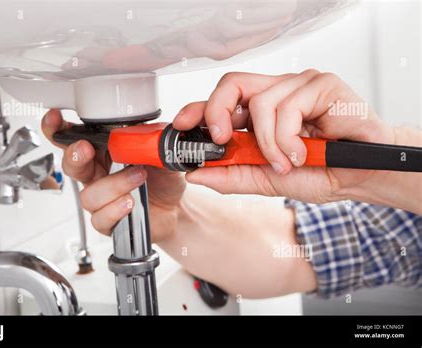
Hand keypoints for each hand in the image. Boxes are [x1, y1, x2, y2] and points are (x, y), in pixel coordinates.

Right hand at [41, 109, 185, 241]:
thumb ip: (145, 139)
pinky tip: (130, 202)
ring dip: (114, 184)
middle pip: (71, 165)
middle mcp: (98, 175)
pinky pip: (100, 218)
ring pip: (89, 194)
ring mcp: (101, 199)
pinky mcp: (108, 221)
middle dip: (75, 156)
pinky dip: (115, 209)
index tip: (55, 119)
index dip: (59, 129)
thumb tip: (135, 129)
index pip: (75, 139)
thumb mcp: (158, 153)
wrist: (175, 207)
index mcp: (104, 153)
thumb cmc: (162, 179)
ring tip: (139, 177)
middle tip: (86, 149)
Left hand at [173, 70, 394, 202]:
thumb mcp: (266, 179)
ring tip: (285, 163)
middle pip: (232, 84)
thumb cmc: (320, 171)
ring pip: (260, 103)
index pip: (222, 100)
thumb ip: (231, 176)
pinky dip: (288, 138)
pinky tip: (302, 152)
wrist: (362, 174)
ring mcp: (299, 85)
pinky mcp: (321, 84)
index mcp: (261, 112)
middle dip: (217, 111)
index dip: (198, 108)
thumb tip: (195, 173)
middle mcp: (277, 93)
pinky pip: (288, 106)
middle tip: (220, 138)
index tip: (180, 124)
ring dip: (268, 144)